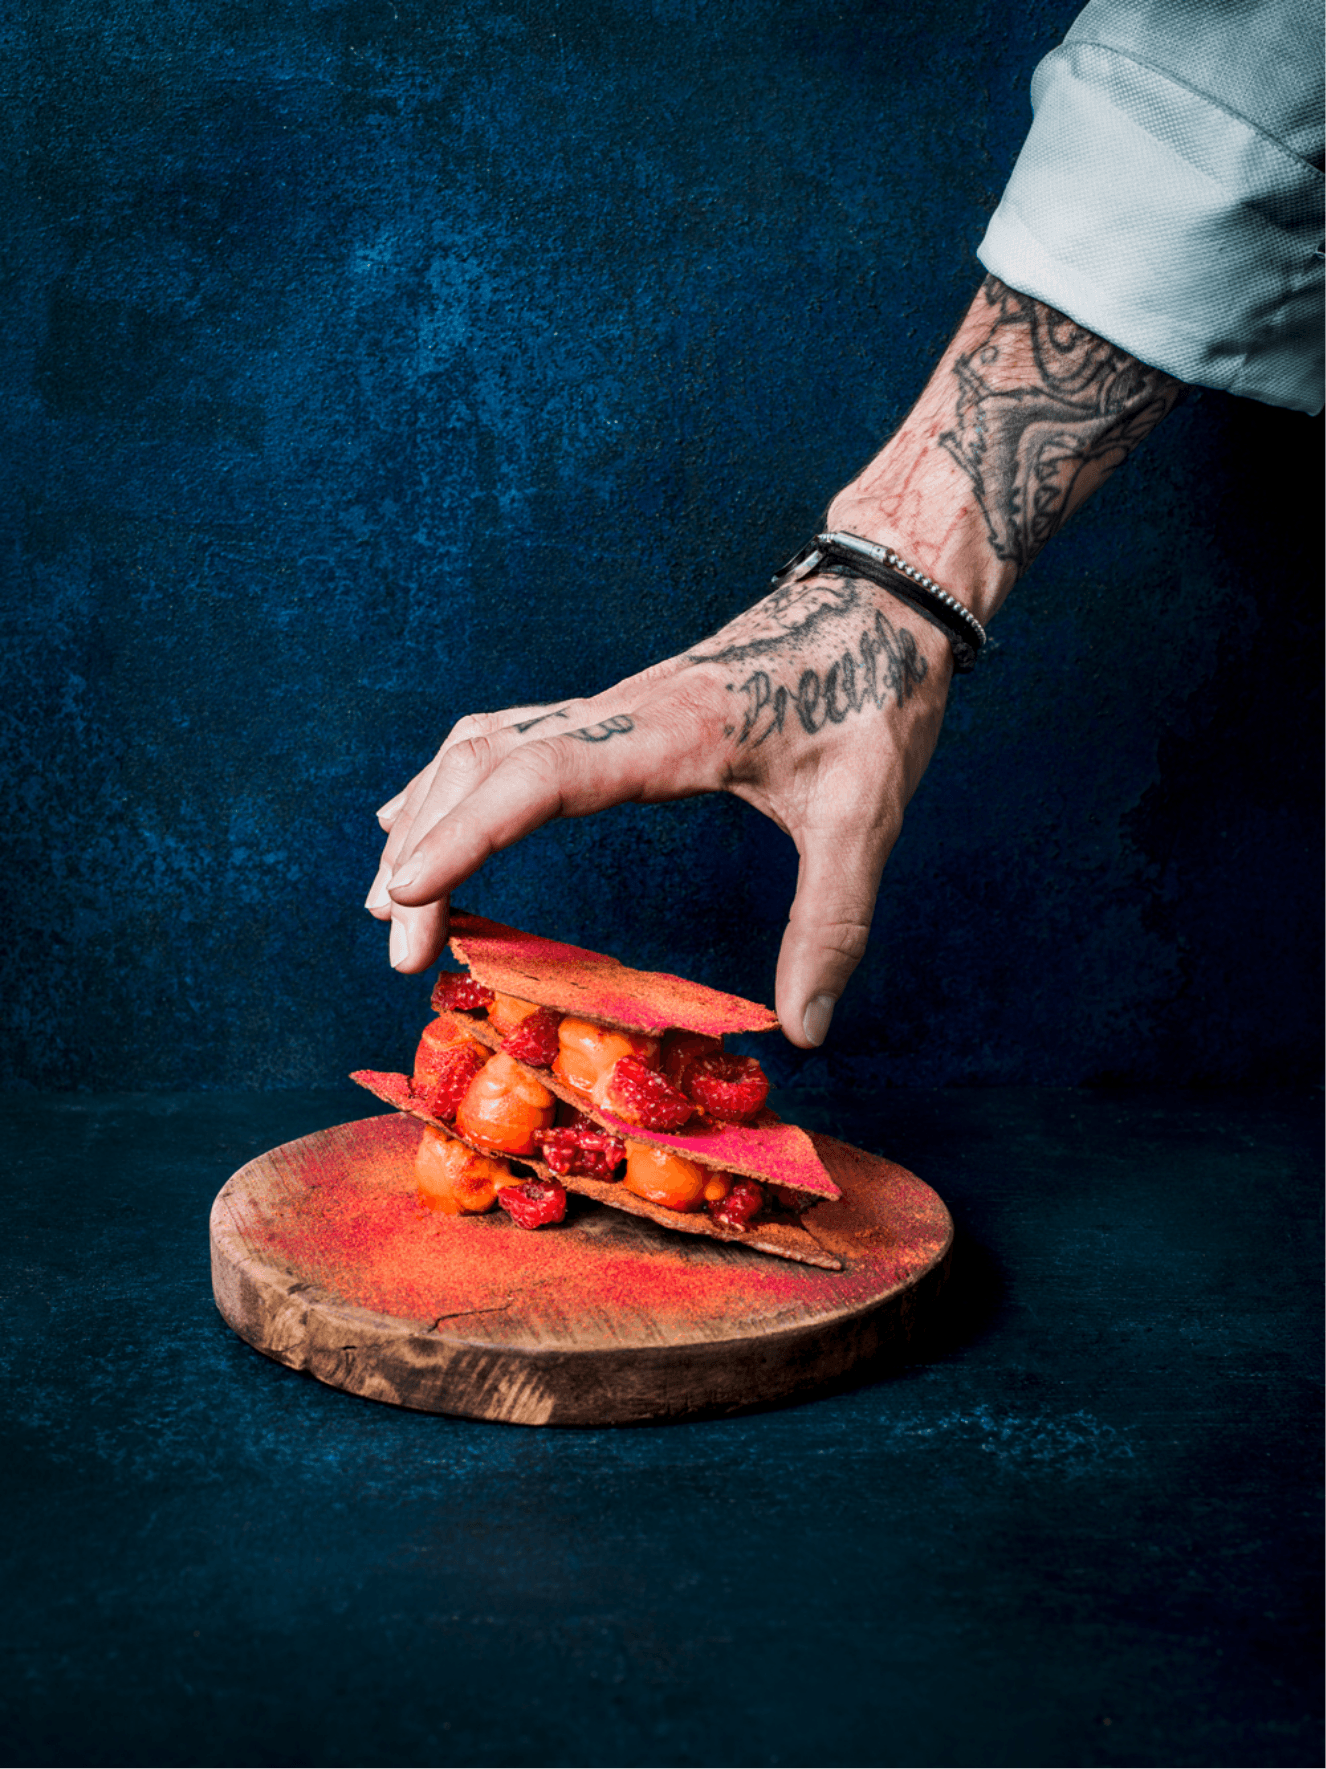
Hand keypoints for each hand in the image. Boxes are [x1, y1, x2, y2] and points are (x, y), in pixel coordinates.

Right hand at [370, 274, 1182, 1047]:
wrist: (881, 600)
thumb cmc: (875, 692)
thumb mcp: (868, 813)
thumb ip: (834, 921)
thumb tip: (805, 1032)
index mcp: (669, 732)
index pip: (539, 777)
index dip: (466, 832)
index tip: (406, 892)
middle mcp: (621, 713)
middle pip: (485, 768)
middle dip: (427, 853)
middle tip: (397, 951)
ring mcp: (613, 708)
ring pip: (484, 748)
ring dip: (429, 815)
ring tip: (386, 899)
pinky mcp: (619, 713)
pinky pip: (508, 740)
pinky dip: (454, 782)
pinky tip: (421, 812)